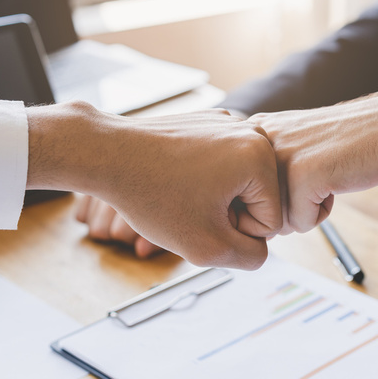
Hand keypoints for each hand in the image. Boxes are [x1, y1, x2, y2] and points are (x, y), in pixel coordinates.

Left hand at [27, 104, 282, 268]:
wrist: (107, 153)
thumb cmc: (152, 197)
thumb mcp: (207, 248)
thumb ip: (249, 257)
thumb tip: (260, 246)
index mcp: (260, 157)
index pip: (270, 221)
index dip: (234, 233)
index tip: (199, 216)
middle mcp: (252, 132)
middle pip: (258, 201)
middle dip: (227, 215)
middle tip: (188, 206)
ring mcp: (230, 122)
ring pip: (238, 185)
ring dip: (215, 199)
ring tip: (181, 192)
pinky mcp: (210, 121)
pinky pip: (221, 165)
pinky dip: (203, 178)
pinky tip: (176, 177)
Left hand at [249, 94, 377, 233]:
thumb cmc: (350, 143)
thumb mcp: (295, 148)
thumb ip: (264, 174)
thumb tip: (244, 224)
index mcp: (253, 131)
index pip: (239, 192)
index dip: (269, 200)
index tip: (299, 176)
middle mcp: (258, 140)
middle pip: (256, 210)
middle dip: (287, 209)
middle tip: (316, 178)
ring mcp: (279, 156)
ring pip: (276, 221)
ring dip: (304, 212)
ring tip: (326, 178)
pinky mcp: (302, 174)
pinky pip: (300, 224)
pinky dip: (321, 215)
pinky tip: (336, 183)